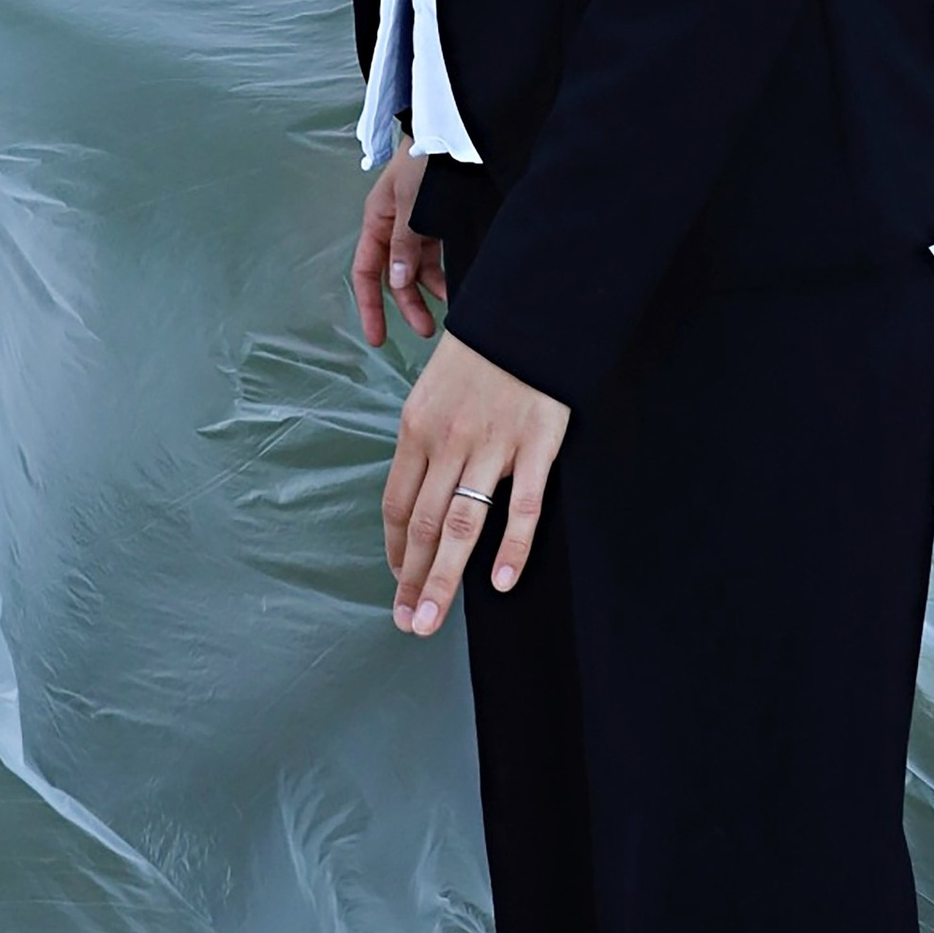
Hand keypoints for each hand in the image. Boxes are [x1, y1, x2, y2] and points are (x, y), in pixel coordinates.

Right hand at [352, 137, 444, 344]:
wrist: (451, 130)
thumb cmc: (423, 162)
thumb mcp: (409, 203)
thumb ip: (403, 243)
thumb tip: (396, 283)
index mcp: (377, 222)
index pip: (366, 272)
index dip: (370, 305)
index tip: (376, 337)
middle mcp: (394, 228)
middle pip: (394, 277)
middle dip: (407, 305)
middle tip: (426, 331)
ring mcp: (417, 226)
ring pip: (417, 270)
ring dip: (427, 292)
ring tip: (446, 315)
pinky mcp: (439, 223)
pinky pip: (436, 257)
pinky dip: (442, 274)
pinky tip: (454, 289)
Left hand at [382, 330, 570, 635]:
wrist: (528, 309)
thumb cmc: (480, 350)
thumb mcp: (434, 389)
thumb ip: (427, 440)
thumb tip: (421, 492)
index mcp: (417, 427)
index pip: (398, 504)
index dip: (396, 550)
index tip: (398, 581)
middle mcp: (448, 441)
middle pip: (423, 526)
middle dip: (412, 580)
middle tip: (408, 623)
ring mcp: (492, 446)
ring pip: (462, 526)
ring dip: (443, 580)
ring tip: (432, 621)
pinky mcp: (536, 445)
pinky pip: (522, 507)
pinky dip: (511, 547)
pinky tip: (502, 583)